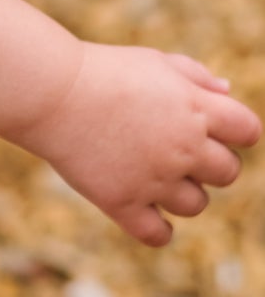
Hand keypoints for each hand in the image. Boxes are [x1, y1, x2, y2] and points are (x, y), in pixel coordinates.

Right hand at [14, 43, 260, 246]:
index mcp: (197, 108)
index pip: (249, 132)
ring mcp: (153, 178)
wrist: (51, 93)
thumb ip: (196, 76)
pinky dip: (159, 229)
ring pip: (196, 205)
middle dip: (210, 164)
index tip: (215, 130)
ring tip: (156, 176)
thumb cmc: (103, 71)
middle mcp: (183, 147)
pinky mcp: (122, 202)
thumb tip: (227, 94)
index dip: (236, 132)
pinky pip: (159, 234)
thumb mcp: (156, 61)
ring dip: (184, 193)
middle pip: (228, 172)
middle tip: (179, 153)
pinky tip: (147, 213)